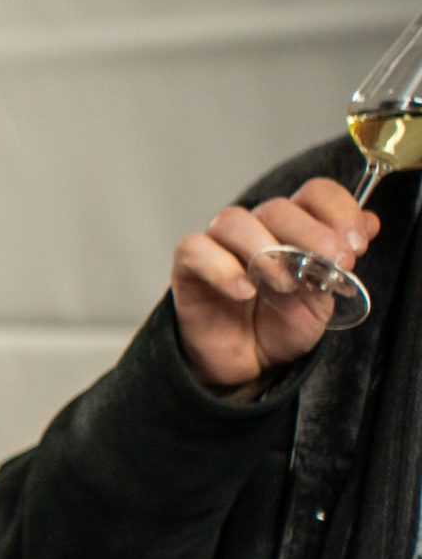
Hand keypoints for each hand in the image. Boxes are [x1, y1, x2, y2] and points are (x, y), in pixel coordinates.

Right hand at [171, 177, 378, 387]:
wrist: (248, 364)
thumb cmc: (282, 324)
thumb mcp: (325, 296)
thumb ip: (341, 260)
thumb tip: (370, 223)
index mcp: (294, 226)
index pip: (315, 194)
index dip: (338, 211)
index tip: (356, 245)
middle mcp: (256, 228)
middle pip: (277, 208)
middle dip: (310, 234)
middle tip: (332, 264)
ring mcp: (219, 246)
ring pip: (233, 221)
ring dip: (264, 249)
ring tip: (284, 285)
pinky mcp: (188, 268)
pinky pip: (195, 250)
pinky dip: (220, 268)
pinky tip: (243, 291)